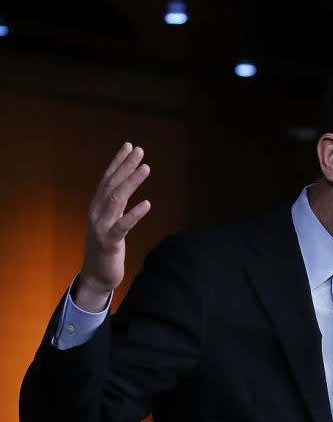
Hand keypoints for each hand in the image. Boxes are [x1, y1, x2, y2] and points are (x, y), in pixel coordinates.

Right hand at [75, 143, 150, 311]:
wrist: (95, 275)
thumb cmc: (106, 245)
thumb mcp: (111, 219)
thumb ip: (116, 203)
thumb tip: (126, 182)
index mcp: (97, 205)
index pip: (108, 178)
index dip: (118, 161)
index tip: (129, 145)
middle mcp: (96, 212)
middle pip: (112, 184)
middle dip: (126, 166)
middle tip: (139, 150)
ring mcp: (101, 227)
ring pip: (116, 199)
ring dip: (131, 182)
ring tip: (146, 168)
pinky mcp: (109, 242)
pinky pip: (122, 226)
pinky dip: (134, 214)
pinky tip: (148, 204)